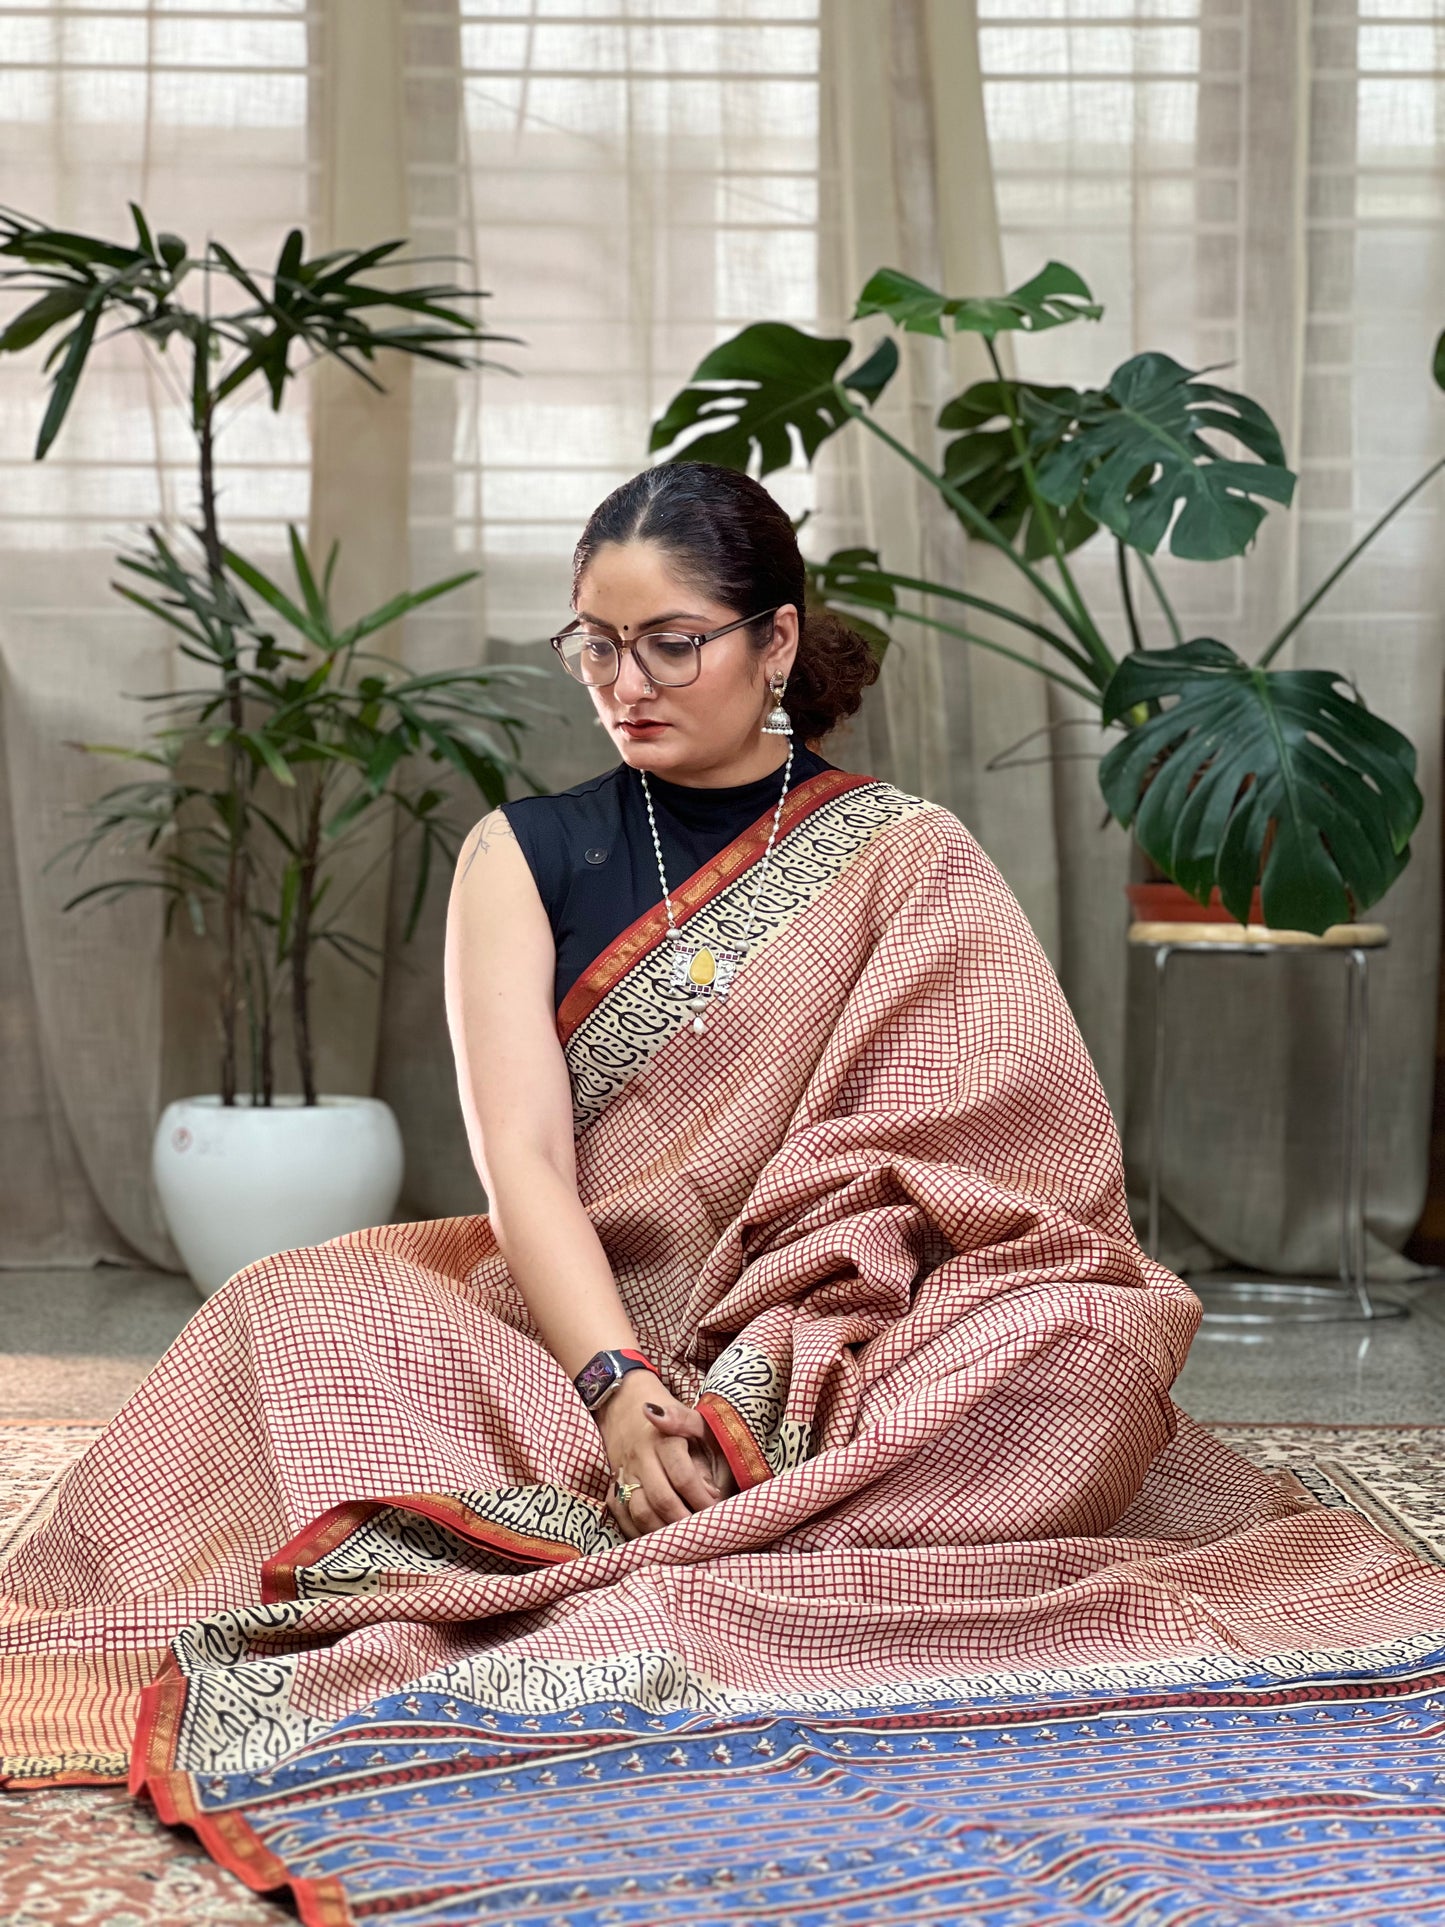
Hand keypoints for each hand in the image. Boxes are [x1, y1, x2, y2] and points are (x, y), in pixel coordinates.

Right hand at [597, 1375, 736, 1539]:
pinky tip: (656, 1539)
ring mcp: (625, 1472)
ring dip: (661, 1532)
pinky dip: (637, 1531)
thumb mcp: (693, 1421)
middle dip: (684, 1521)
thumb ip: (706, 1456)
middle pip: (661, 1498)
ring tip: (681, 1540)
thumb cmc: (669, 1416)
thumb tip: (713, 1492)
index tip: (716, 1511)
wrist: (623, 1401)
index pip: (683, 1477)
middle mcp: (642, 1457)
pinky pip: (620, 1514)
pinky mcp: (613, 1483)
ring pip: (639, 1511)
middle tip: (702, 1534)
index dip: (701, 1499)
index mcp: (665, 1440)